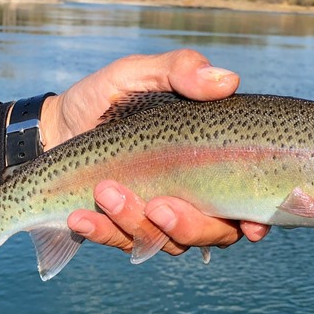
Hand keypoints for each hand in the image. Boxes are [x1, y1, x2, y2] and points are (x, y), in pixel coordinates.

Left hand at [39, 49, 269, 257]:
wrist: (55, 123)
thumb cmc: (105, 97)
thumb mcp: (137, 74)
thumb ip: (179, 71)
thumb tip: (228, 80)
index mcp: (209, 161)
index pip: (250, 200)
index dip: (258, 220)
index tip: (251, 226)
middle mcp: (192, 196)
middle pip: (213, 233)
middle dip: (187, 225)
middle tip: (157, 205)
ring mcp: (156, 217)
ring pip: (165, 242)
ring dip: (135, 222)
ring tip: (104, 191)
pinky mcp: (119, 228)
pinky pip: (119, 242)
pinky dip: (102, 232)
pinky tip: (80, 217)